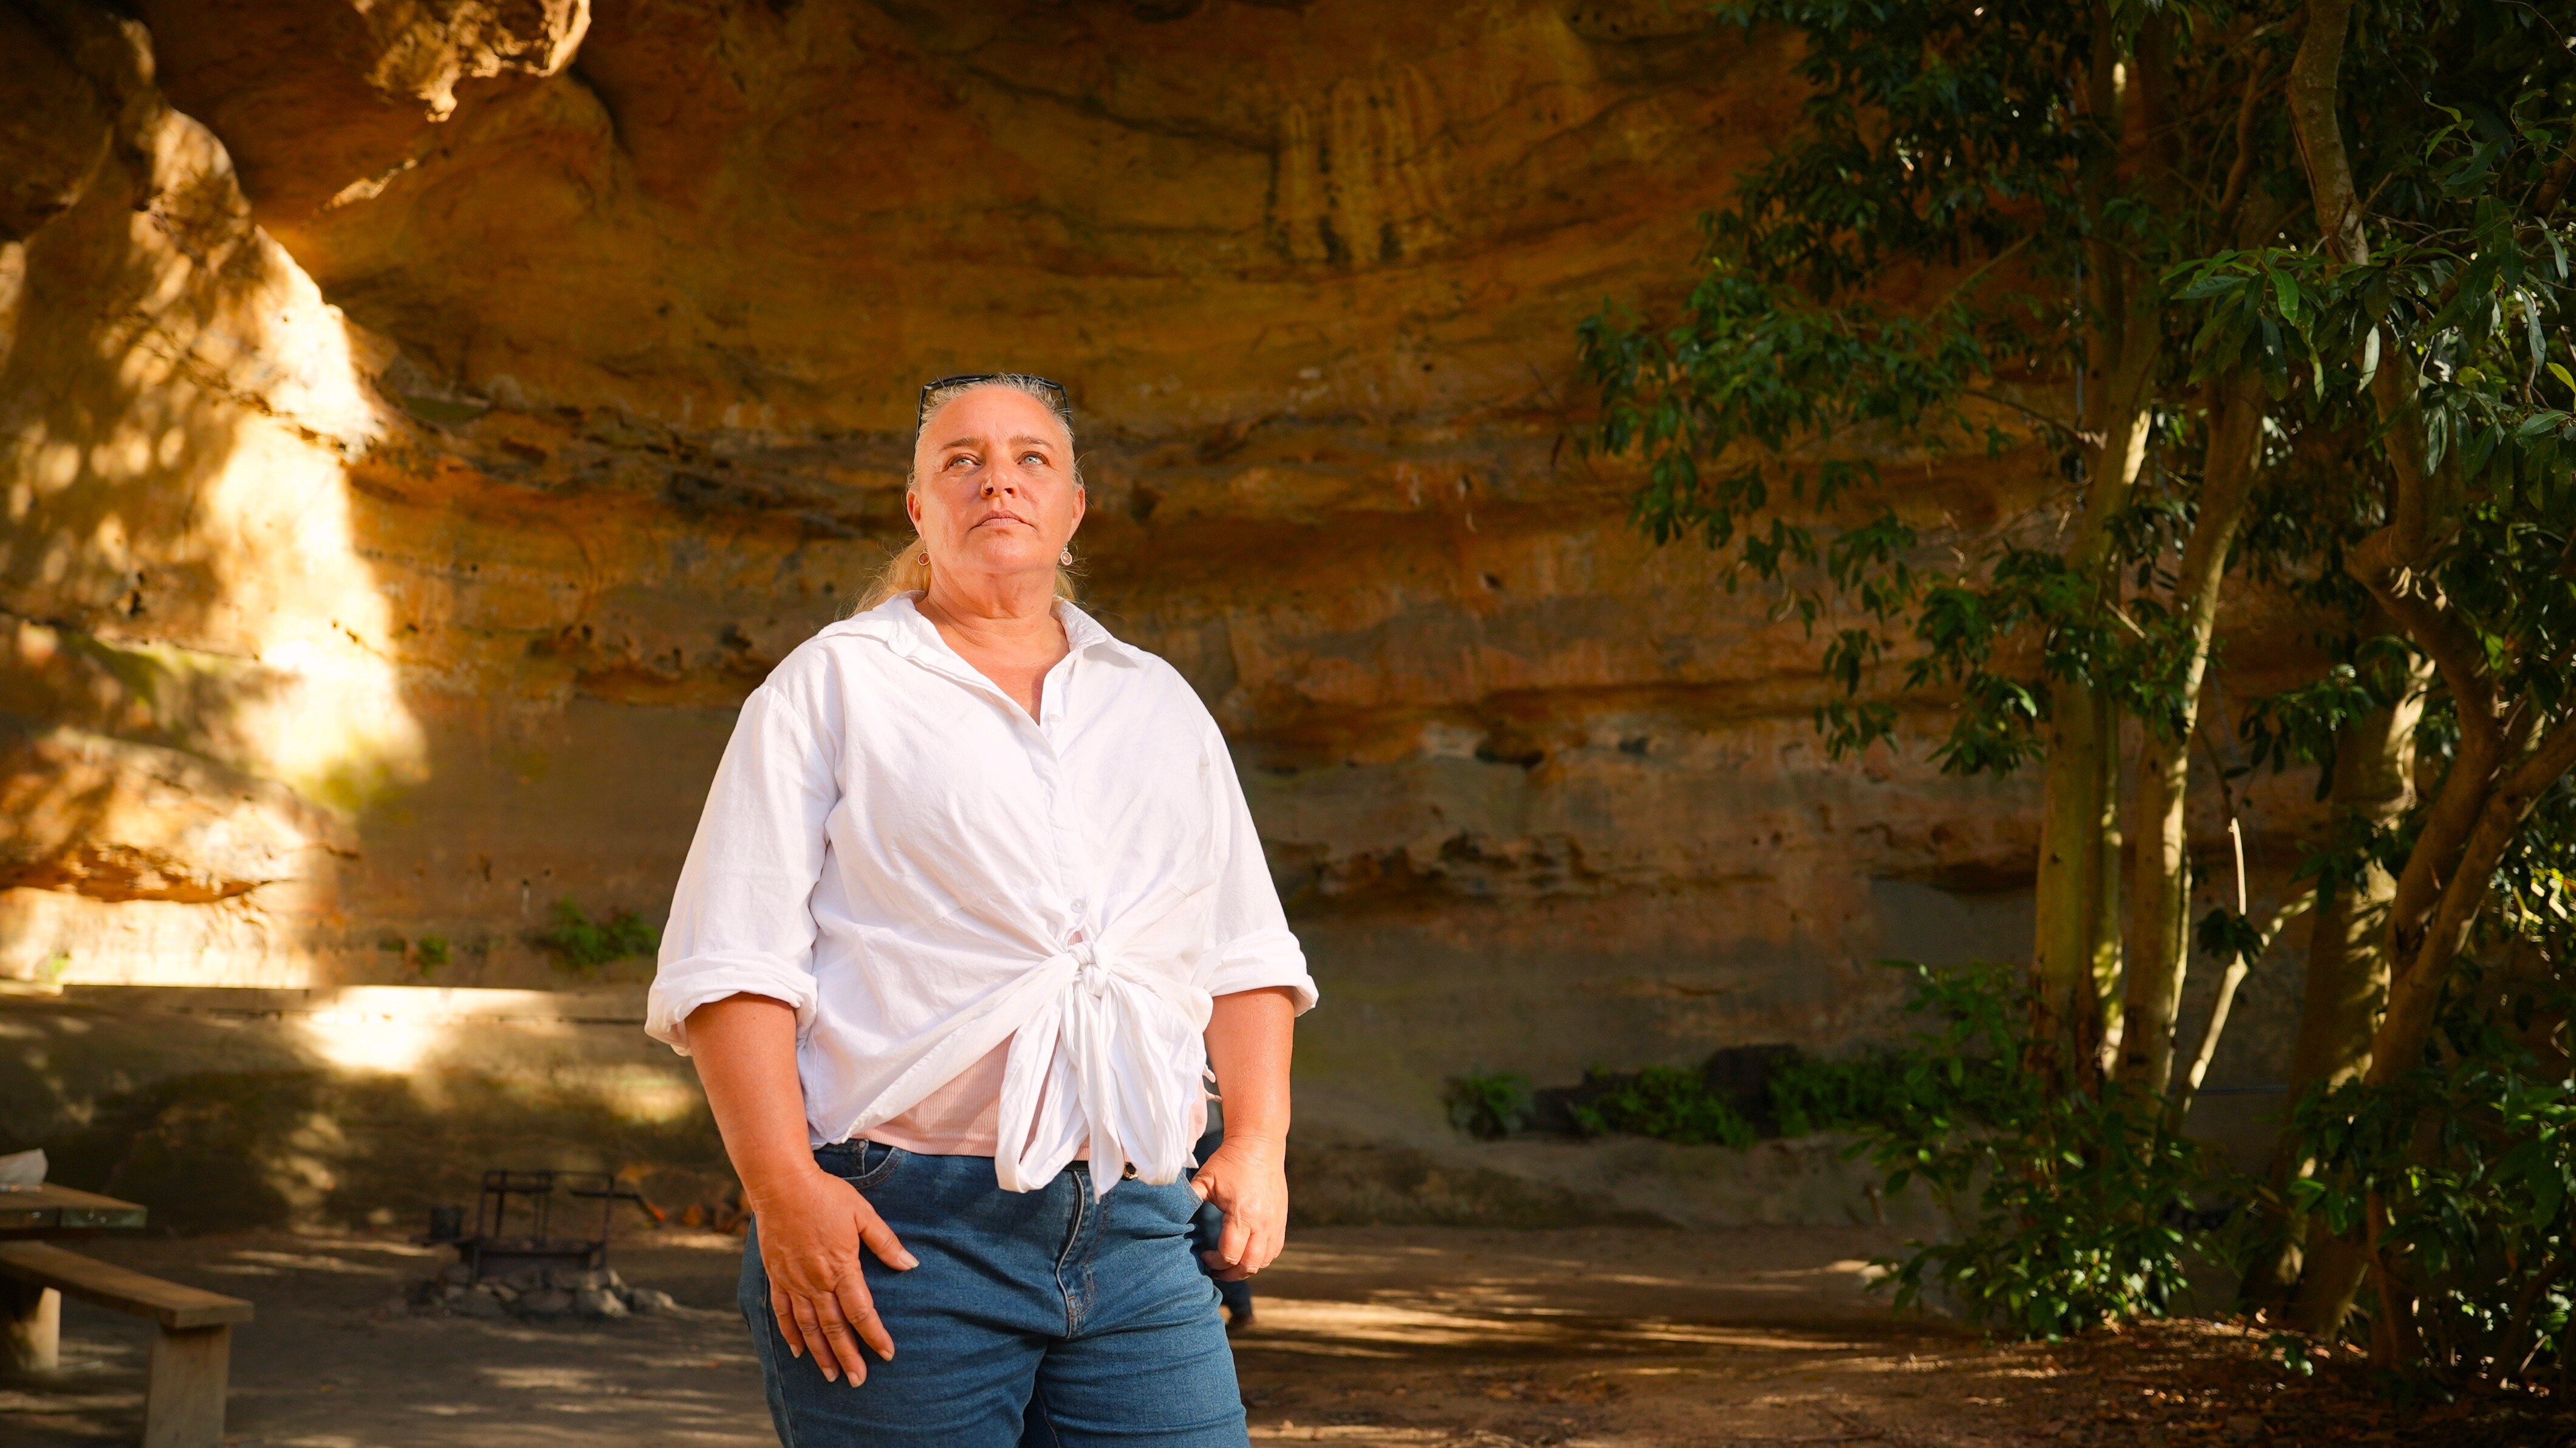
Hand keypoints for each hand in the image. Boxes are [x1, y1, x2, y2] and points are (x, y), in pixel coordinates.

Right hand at [750, 1166, 917, 1383]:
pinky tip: (798, 1352)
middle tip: (858, 1380)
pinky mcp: (777, 1277)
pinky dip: (790, 1335)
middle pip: (834, 1328)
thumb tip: (910, 1265)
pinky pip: (783, 1313)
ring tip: (832, 1375)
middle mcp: (816, 1281)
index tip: (887, 1354)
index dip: (874, 1335)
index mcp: (841, 1267)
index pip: (861, 1311)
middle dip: (848, 1356)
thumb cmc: (826, 1196)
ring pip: (808, 1327)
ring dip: (820, 1354)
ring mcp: (793, 1282)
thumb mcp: (862, 1214)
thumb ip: (885, 1243)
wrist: (781, 1185)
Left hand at [1189, 1134, 1286, 1280]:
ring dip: (1247, 1267)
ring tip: (1230, 1265)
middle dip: (1230, 1274)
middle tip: (1215, 1271)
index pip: (1230, 1254)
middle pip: (1249, 1265)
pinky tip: (1247, 1253)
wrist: (1259, 1145)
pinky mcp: (1282, 1219)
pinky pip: (1275, 1250)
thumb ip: (1189, 1200)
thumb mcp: (1205, 1179)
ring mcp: (1276, 1223)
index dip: (1214, 1262)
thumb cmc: (1230, 1161)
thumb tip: (1169, 1217)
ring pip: (1265, 1261)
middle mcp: (1263, 1223)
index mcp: (1242, 1214)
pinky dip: (1262, 1258)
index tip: (1204, 1255)